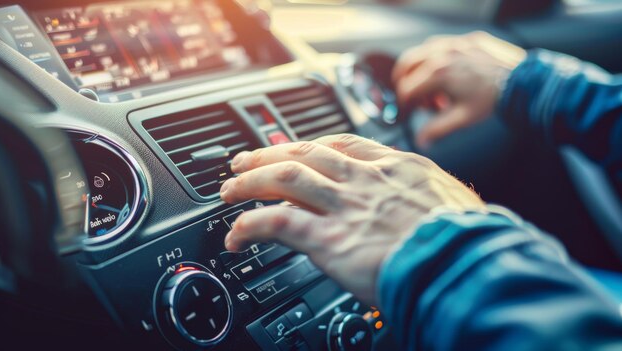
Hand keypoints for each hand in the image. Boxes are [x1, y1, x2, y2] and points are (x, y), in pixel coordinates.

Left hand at [220, 134, 484, 304]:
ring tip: (230, 189)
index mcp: (397, 167)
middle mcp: (365, 179)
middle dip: (269, 154)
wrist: (465, 262)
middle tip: (246, 160)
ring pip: (284, 179)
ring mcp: (344, 205)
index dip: (311, 144)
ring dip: (251, 182)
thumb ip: (434, 198)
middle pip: (305, 153)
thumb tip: (441, 205)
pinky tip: (237, 234)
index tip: (294, 147)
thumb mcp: (458, 203)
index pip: (344, 145)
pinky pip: (276, 223)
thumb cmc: (469, 240)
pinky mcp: (328, 237)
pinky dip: (251, 225)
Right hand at [392, 31, 525, 147]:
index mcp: (438, 74)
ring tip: (434, 88)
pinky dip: (436, 57)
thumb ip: (436, 129)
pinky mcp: (467, 40)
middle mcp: (442, 54)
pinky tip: (447, 72)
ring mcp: (454, 44)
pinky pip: (441, 44)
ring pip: (422, 52)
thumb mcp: (461, 118)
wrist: (522, 82)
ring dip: (419, 70)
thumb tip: (421, 141)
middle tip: (413, 97)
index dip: (405, 103)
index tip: (410, 110)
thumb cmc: (493, 99)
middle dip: (405, 82)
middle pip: (406, 65)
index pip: (406, 88)